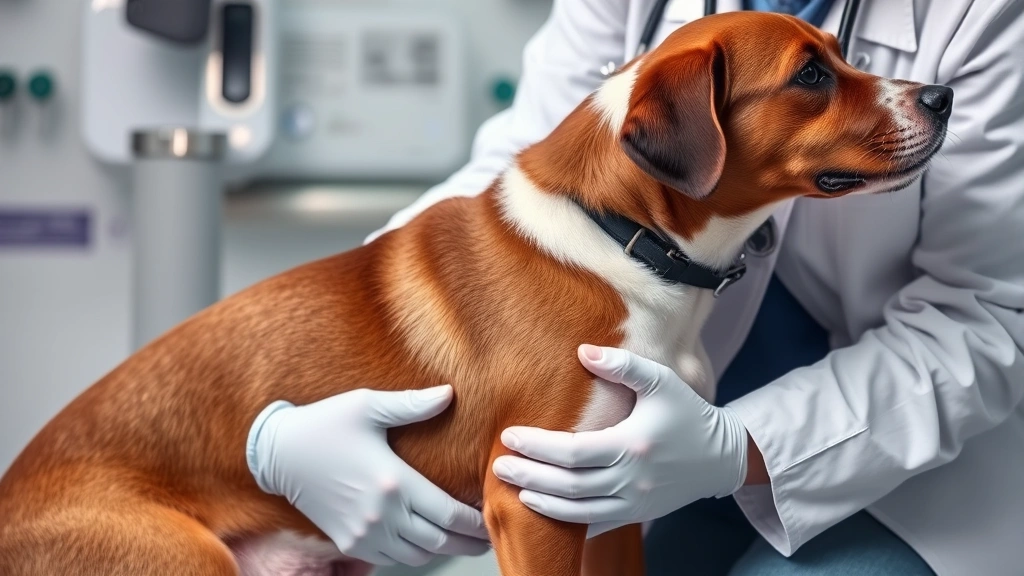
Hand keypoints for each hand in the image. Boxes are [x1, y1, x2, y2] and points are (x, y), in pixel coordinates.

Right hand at [247, 386, 490, 565]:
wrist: (279, 453)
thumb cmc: (325, 423)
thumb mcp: (367, 405)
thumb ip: (411, 405)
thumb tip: (449, 394)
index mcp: (393, 482)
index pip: (450, 513)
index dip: (477, 520)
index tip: (494, 515)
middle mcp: (382, 515)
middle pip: (441, 541)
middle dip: (470, 540)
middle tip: (491, 535)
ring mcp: (364, 533)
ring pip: (419, 555)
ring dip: (445, 550)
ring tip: (464, 539)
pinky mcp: (349, 542)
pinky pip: (393, 559)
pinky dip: (416, 554)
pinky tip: (427, 541)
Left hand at [492, 345, 747, 536]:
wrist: (720, 456)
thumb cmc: (686, 413)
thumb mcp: (660, 381)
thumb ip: (622, 365)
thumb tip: (583, 350)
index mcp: (633, 445)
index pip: (573, 452)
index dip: (538, 446)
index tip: (509, 436)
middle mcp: (632, 480)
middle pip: (569, 485)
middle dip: (530, 476)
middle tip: (498, 466)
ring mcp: (634, 503)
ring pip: (579, 511)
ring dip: (543, 503)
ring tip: (514, 489)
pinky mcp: (636, 515)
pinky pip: (595, 524)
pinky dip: (567, 521)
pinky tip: (543, 510)